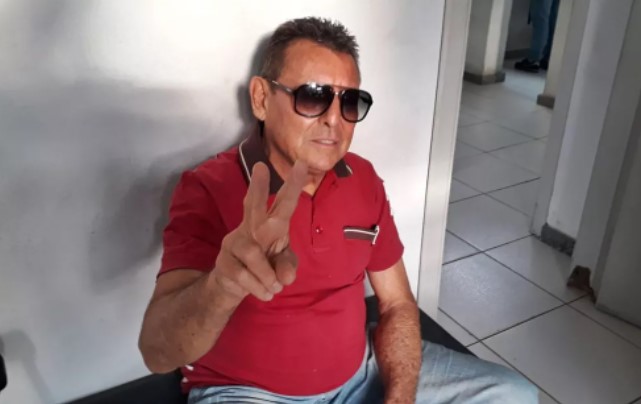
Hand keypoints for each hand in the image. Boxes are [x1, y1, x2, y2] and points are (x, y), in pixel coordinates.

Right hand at [210, 161, 306, 306]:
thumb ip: (287, 266)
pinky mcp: (224, 261)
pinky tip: (265, 293)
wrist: (233, 287)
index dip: (292, 185)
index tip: (301, 164)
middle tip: (261, 166)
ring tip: (275, 287)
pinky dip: (259, 288)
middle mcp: (250, 228)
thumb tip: (285, 277)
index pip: (282, 203)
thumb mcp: (282, 266)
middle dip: (257, 187)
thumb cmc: (264, 268)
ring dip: (267, 276)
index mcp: (269, 224)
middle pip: (253, 205)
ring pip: (254, 256)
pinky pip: (244, 276)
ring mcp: (234, 243)